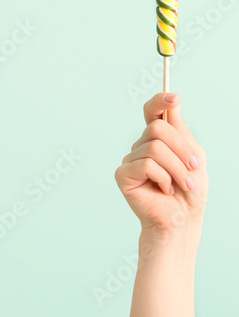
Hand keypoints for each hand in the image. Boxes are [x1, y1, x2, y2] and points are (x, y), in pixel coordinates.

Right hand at [115, 93, 207, 236]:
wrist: (183, 219)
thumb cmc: (189, 191)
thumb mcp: (194, 155)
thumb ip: (181, 131)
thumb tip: (171, 103)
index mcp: (158, 139)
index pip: (152, 112)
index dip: (159, 101)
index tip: (174, 97)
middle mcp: (141, 146)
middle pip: (157, 128)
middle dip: (181, 149)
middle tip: (192, 168)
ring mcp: (130, 159)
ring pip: (155, 148)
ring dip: (176, 168)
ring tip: (182, 184)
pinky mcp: (123, 174)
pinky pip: (146, 165)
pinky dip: (164, 178)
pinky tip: (165, 189)